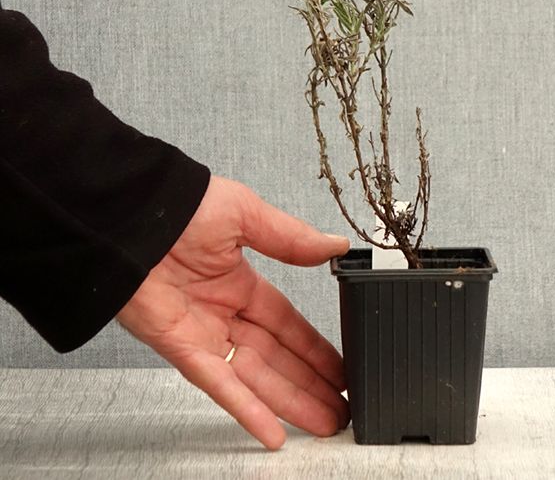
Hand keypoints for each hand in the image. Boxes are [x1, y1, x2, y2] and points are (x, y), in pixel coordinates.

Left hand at [117, 175, 349, 448]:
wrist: (130, 218)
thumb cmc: (183, 207)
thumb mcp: (247, 214)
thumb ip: (291, 238)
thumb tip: (335, 246)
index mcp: (240, 281)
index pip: (287, 323)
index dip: (314, 348)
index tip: (339, 365)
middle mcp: (224, 313)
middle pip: (277, 358)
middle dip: (310, 383)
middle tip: (341, 406)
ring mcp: (204, 335)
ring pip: (255, 378)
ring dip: (290, 403)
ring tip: (325, 423)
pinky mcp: (182, 349)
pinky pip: (219, 385)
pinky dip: (247, 409)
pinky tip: (274, 430)